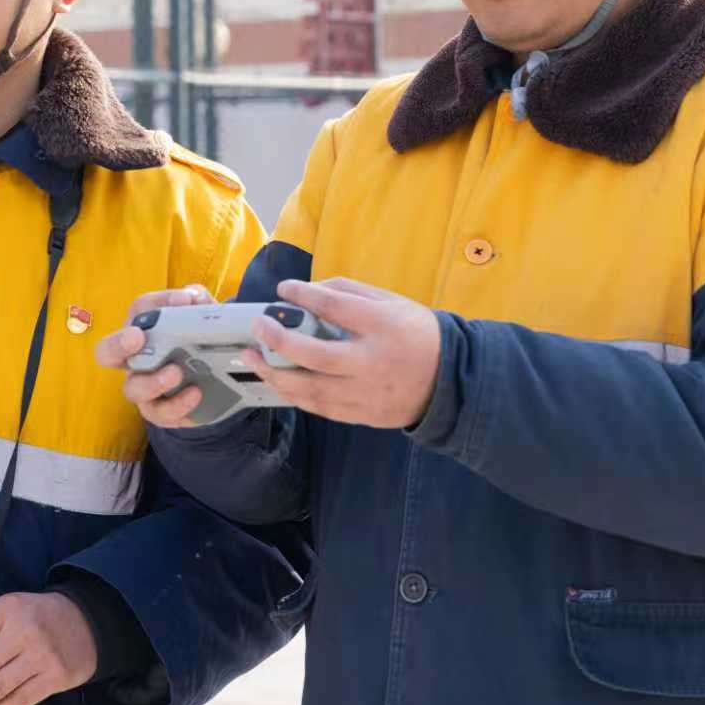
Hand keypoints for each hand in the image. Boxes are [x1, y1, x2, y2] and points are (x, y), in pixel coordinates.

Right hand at [91, 284, 215, 428]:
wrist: (219, 382)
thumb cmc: (200, 343)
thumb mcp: (204, 319)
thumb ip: (199, 302)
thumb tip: (192, 297)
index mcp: (143, 329)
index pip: (139, 309)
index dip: (159, 302)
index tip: (184, 300)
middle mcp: (134, 358)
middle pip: (106, 352)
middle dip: (117, 344)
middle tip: (137, 337)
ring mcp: (143, 387)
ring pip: (132, 388)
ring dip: (151, 381)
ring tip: (176, 372)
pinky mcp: (159, 411)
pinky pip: (158, 412)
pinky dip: (176, 404)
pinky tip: (195, 393)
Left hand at [242, 278, 442, 427]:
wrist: (451, 381)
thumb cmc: (416, 334)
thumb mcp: (392, 302)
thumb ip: (350, 292)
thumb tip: (308, 290)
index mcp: (383, 326)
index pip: (334, 306)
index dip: (303, 295)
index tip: (283, 289)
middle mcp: (373, 361)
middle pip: (315, 354)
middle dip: (278, 339)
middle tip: (257, 326)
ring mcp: (367, 393)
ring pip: (311, 389)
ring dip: (275, 374)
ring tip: (253, 358)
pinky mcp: (364, 415)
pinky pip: (320, 408)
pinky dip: (294, 394)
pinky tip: (278, 380)